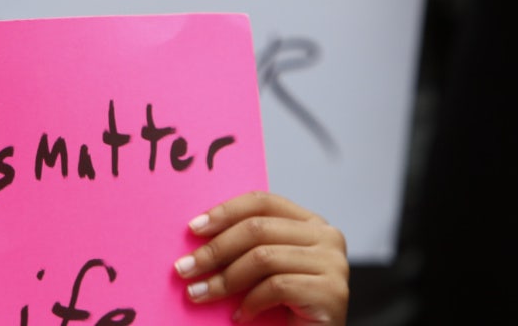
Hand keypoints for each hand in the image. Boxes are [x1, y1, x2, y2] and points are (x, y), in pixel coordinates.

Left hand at [173, 191, 347, 324]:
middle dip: (214, 250)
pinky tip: (240, 316)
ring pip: (263, 258)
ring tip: (199, 294)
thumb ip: (246, 245)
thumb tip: (197, 232)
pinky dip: (250, 302)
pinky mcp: (332, 291)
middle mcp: (328, 237)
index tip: (193, 229)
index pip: (262, 202)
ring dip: (223, 280)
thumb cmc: (285, 308)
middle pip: (257, 229)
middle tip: (183, 268)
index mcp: (310, 223)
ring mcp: (334, 263)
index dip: (224, 212)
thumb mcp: (263, 268)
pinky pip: (277, 287)